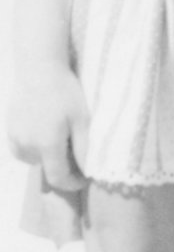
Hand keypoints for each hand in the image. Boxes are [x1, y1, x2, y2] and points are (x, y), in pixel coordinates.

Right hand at [6, 61, 87, 191]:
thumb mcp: (82, 119)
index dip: (72, 183)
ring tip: (59, 136)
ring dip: (47, 156)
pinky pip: (22, 149)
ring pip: (34, 159)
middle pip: (47, 168)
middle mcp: (28, 146)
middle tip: (75, 148)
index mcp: (47, 144)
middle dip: (63, 165)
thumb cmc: (65, 91)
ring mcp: (15, 138)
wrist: (39, 68)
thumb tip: (86, 171)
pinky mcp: (9, 130)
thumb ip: (83, 148)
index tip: (84, 178)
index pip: (58, 178)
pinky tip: (42, 132)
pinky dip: (33, 148)